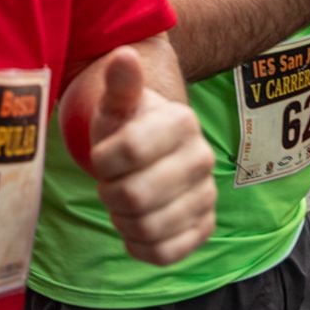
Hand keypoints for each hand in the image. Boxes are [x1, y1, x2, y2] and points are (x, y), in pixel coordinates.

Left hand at [85, 48, 216, 265]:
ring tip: (123, 200)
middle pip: (135, 195)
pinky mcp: (203, 228)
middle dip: (110, 192)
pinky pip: (164, 254)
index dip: (102, 160)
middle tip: (111, 181)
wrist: (148, 152)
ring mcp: (206, 196)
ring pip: (148, 227)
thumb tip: (125, 56)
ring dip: (122, 219)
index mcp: (182, 122)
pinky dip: (139, 245)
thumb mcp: (116, 103)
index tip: (102, 155)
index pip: (128, 151)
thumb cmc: (125, 126)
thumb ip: (119, 83)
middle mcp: (203, 158)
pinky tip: (135, 224)